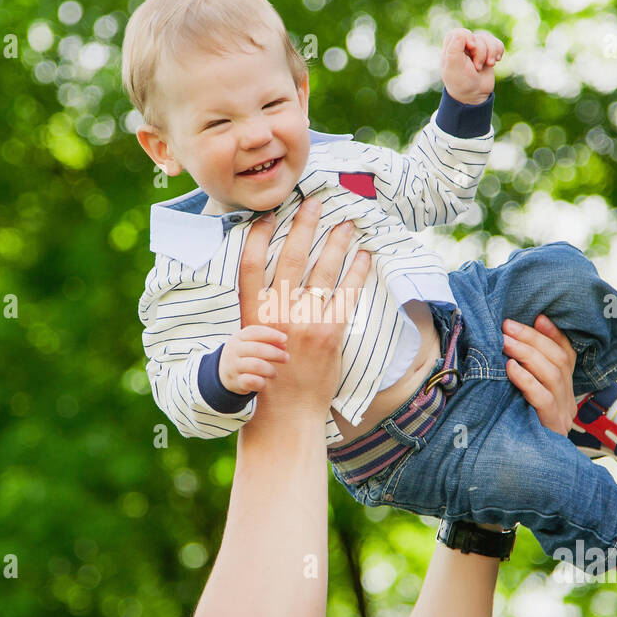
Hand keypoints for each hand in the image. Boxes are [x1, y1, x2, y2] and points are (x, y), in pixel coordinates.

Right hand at [219, 323, 289, 394]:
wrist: (223, 373)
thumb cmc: (244, 355)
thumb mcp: (250, 343)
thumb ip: (267, 341)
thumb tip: (284, 344)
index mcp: (238, 337)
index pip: (254, 332)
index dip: (271, 334)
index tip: (285, 339)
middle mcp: (233, 350)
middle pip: (257, 349)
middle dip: (276, 353)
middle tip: (286, 358)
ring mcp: (233, 366)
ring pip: (256, 366)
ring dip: (270, 369)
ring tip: (274, 373)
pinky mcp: (235, 381)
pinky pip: (252, 381)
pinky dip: (262, 382)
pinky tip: (265, 382)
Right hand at [236, 198, 371, 413]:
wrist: (286, 414)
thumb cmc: (270, 379)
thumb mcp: (254, 342)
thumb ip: (262, 310)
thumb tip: (277, 280)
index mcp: (253, 316)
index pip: (251, 266)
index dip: (258, 238)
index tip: (268, 217)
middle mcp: (276, 316)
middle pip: (291, 259)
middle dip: (304, 226)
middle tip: (315, 202)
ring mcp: (304, 323)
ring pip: (323, 271)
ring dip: (337, 242)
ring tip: (347, 223)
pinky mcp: (329, 334)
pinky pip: (347, 294)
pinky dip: (358, 272)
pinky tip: (366, 256)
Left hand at [441, 27, 503, 104]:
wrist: (474, 95)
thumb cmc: (461, 82)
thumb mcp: (453, 66)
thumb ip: (454, 47)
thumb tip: (463, 33)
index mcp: (451, 47)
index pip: (459, 32)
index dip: (467, 37)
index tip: (470, 47)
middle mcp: (463, 45)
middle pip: (476, 37)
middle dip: (481, 51)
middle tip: (477, 67)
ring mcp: (477, 48)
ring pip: (488, 39)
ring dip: (491, 52)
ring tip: (488, 65)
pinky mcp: (488, 52)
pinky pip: (497, 43)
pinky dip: (498, 51)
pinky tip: (496, 61)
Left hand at [502, 314, 576, 436]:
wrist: (522, 474)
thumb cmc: (512, 429)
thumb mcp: (518, 397)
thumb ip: (519, 373)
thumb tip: (503, 341)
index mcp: (563, 391)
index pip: (566, 356)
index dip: (553, 334)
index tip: (537, 316)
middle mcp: (568, 401)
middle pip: (558, 361)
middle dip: (532, 339)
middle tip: (507, 326)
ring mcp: (563, 415)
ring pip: (553, 376)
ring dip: (527, 353)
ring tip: (504, 340)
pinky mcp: (552, 428)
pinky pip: (543, 399)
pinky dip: (526, 380)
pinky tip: (510, 368)